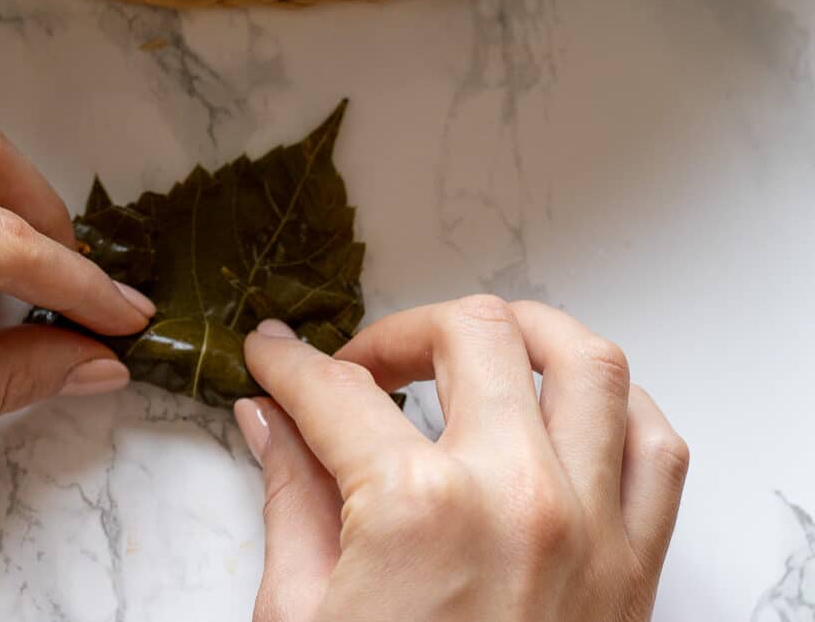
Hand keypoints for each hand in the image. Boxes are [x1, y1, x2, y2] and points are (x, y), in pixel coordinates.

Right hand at [236, 296, 688, 620]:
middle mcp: (517, 495)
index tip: (274, 356)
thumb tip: (268, 420)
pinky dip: (617, 406)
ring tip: (470, 350)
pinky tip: (563, 411)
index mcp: (417, 508)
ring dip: (522, 334)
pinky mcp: (634, 564)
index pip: (334, 393)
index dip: (289, 364)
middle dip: (397, 332)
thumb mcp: (300, 611)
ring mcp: (591, 525)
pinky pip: (657, 445)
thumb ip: (288, 495)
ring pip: (588, 362)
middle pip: (469, 336)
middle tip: (359, 366)